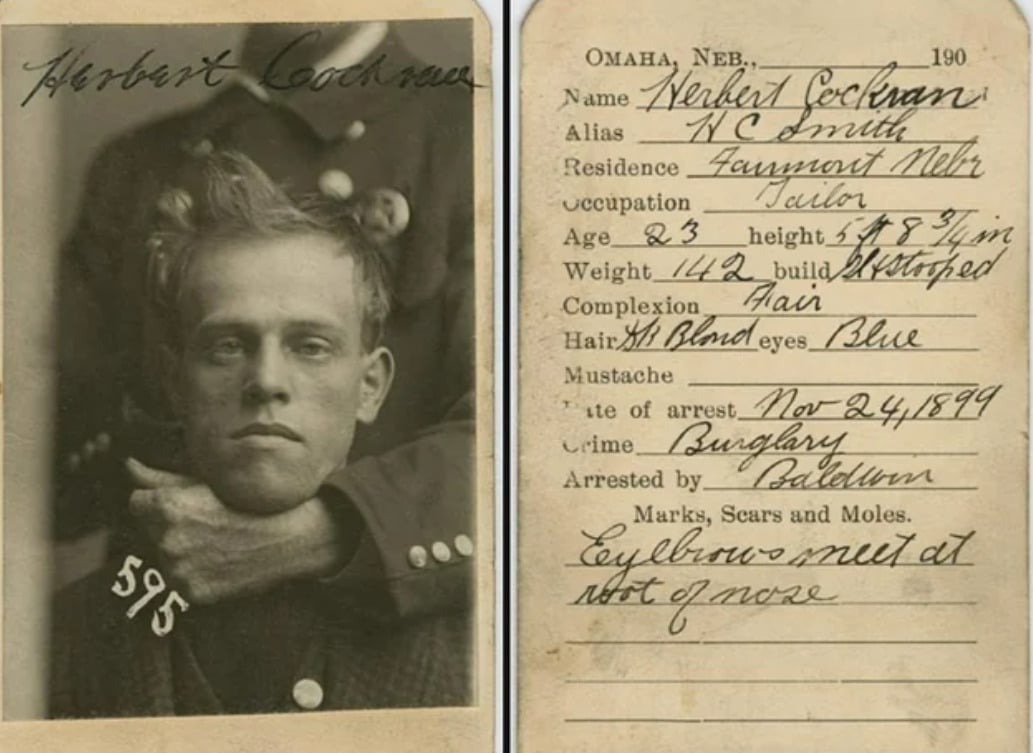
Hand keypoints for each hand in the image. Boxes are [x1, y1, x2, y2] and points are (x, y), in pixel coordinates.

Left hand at [125, 458, 342, 604]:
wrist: (289, 539)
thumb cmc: (252, 504)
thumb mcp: (208, 483)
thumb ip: (161, 477)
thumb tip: (127, 466)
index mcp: (167, 508)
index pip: (137, 503)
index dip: (159, 502)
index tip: (184, 504)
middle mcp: (167, 541)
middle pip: (150, 531)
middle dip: (168, 527)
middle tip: (206, 524)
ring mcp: (178, 571)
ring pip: (163, 558)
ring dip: (179, 553)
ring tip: (214, 544)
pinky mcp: (191, 593)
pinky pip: (179, 582)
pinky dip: (193, 575)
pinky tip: (218, 562)